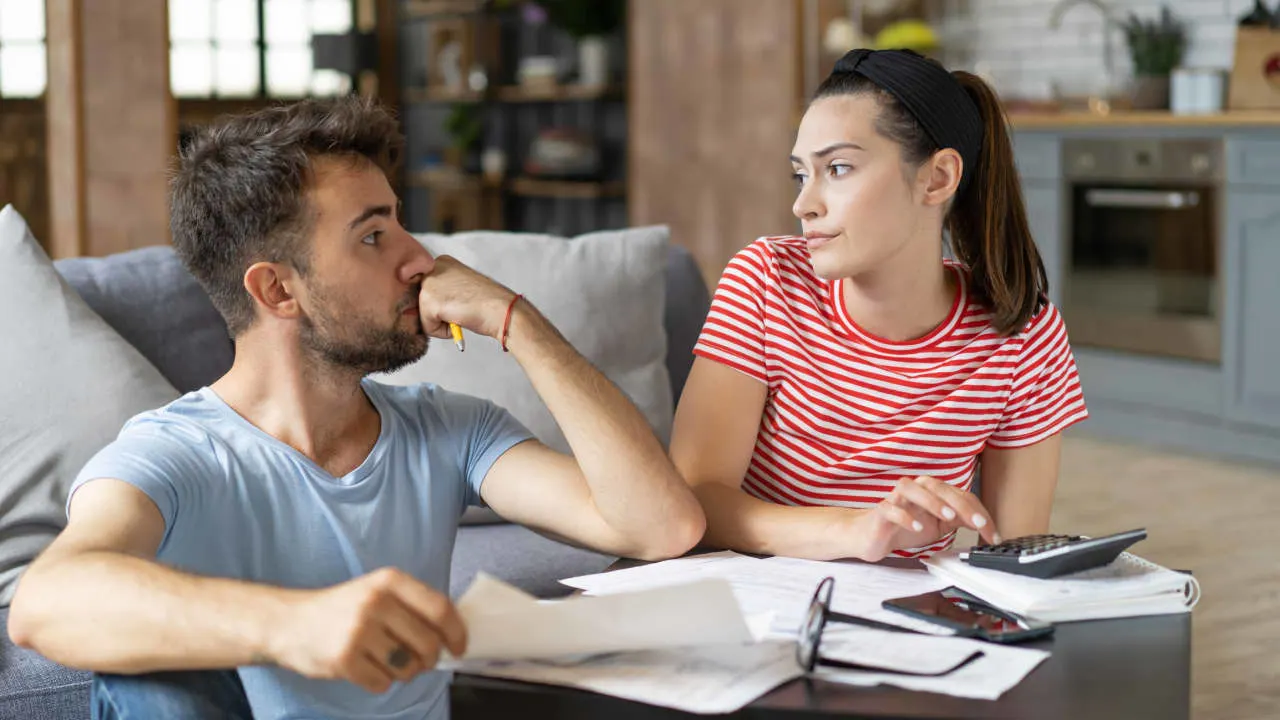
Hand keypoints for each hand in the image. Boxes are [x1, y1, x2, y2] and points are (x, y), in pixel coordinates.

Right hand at [264, 568, 466, 693]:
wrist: (288, 622)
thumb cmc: (341, 609)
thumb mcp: (376, 592)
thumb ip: (411, 607)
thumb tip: (450, 636)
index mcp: (389, 581)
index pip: (440, 608)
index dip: (456, 633)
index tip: (459, 647)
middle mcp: (376, 602)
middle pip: (428, 643)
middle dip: (430, 660)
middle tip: (420, 662)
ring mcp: (358, 631)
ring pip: (407, 668)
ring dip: (403, 672)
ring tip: (386, 661)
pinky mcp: (344, 659)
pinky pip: (382, 683)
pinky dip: (379, 682)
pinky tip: (364, 667)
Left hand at [417, 255, 515, 341]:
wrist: (502, 309)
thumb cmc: (487, 303)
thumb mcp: (459, 290)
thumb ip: (439, 294)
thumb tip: (409, 312)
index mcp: (441, 261)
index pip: (426, 290)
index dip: (442, 303)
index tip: (461, 301)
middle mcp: (432, 268)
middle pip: (421, 303)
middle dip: (439, 313)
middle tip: (462, 307)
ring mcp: (428, 284)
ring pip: (423, 316)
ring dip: (442, 322)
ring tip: (462, 312)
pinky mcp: (428, 302)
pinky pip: (427, 328)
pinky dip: (443, 331)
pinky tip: (460, 319)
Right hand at [855, 476, 1000, 561]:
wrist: (872, 536)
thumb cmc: (903, 527)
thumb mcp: (939, 526)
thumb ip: (959, 520)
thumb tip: (985, 523)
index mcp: (932, 492)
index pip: (960, 496)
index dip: (979, 513)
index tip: (992, 534)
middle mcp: (915, 489)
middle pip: (939, 488)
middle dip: (961, 505)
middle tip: (977, 523)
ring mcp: (896, 498)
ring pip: (912, 488)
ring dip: (932, 501)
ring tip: (948, 517)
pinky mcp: (881, 511)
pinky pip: (890, 508)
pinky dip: (904, 516)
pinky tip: (916, 526)